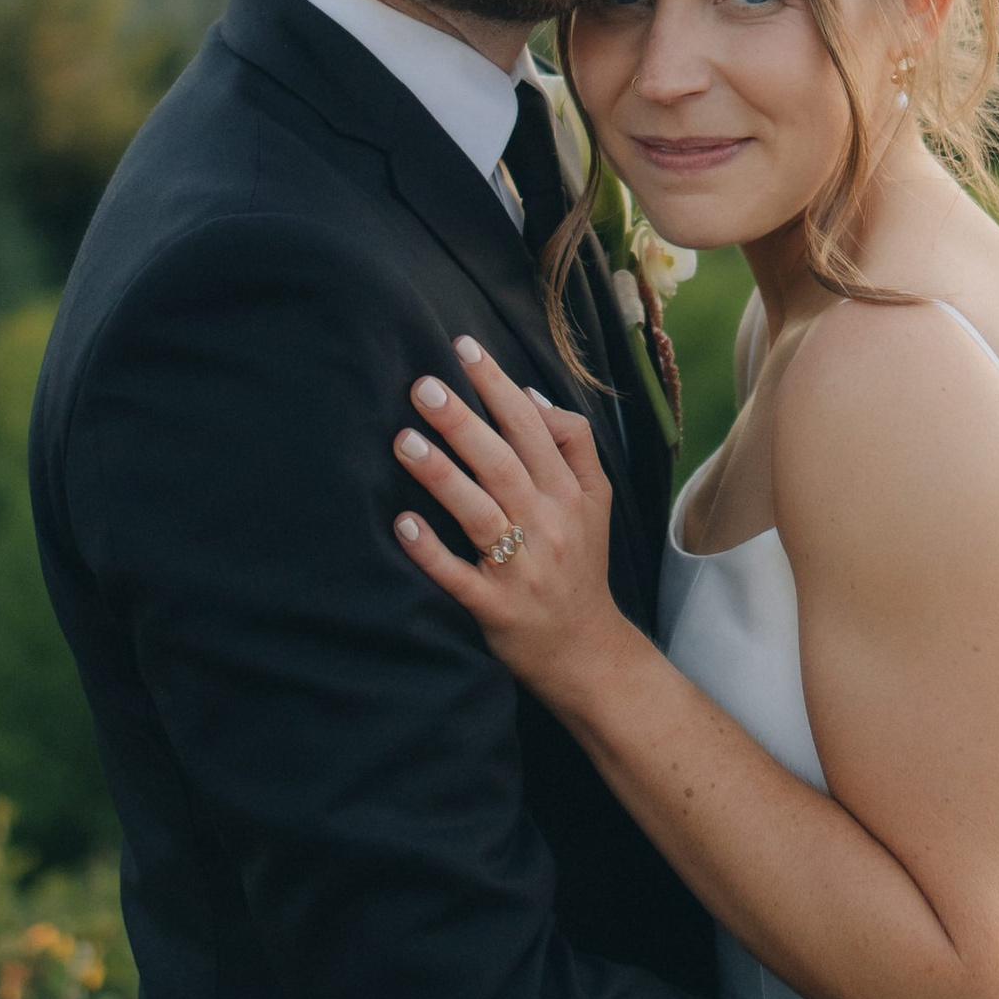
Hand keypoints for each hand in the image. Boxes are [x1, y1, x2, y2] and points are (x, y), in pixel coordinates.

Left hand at [391, 337, 634, 704]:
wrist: (586, 650)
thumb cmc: (580, 564)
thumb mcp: (596, 501)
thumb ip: (574, 445)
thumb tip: (529, 395)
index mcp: (571, 494)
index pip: (535, 428)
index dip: (499, 386)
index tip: (463, 348)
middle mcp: (550, 525)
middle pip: (505, 464)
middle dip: (463, 422)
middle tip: (422, 386)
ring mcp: (523, 569)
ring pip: (481, 515)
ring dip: (442, 477)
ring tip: (403, 441)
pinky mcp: (496, 608)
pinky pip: (460, 578)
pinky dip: (432, 552)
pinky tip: (401, 525)